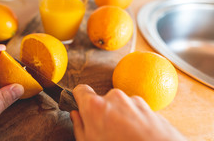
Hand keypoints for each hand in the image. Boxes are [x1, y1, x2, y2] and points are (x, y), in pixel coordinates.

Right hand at [71, 84, 185, 140]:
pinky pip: (136, 112)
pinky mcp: (150, 108)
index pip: (80, 90)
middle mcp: (114, 97)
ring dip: (121, 119)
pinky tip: (137, 138)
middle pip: (102, 101)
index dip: (78, 98)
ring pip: (121, 107)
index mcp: (95, 105)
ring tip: (125, 138)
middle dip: (103, 114)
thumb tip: (76, 116)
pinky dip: (136, 123)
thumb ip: (79, 127)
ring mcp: (134, 101)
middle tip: (106, 133)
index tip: (79, 106)